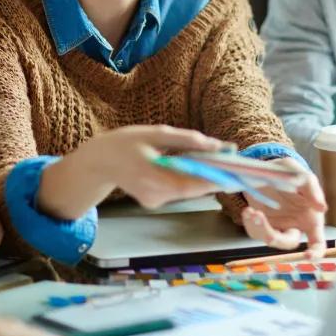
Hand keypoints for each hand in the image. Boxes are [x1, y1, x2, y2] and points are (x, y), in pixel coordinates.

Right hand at [79, 125, 223, 207]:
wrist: (98, 162)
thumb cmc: (124, 143)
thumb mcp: (155, 133)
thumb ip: (186, 139)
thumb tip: (217, 146)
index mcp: (153, 176)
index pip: (193, 183)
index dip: (217, 178)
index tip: (238, 171)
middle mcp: (155, 195)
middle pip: (194, 188)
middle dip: (214, 174)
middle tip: (231, 159)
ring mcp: (154, 201)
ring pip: (187, 190)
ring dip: (201, 175)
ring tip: (211, 158)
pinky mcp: (154, 202)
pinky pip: (177, 190)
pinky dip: (186, 179)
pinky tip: (185, 166)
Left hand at [241, 157, 327, 257]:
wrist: (267, 166)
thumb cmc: (291, 173)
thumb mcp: (302, 175)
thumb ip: (312, 189)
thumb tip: (322, 207)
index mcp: (310, 219)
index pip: (317, 242)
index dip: (315, 252)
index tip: (308, 256)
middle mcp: (293, 226)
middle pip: (287, 242)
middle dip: (272, 235)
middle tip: (259, 217)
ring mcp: (276, 225)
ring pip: (268, 238)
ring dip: (258, 228)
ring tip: (251, 212)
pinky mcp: (260, 221)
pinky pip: (255, 230)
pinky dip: (249, 223)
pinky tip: (248, 211)